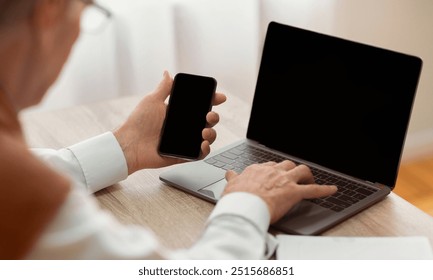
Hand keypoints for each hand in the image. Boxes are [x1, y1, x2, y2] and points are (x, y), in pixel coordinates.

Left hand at [113, 71, 225, 174]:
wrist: (130, 144)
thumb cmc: (138, 122)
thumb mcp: (152, 100)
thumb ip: (164, 88)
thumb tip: (167, 73)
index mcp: (178, 113)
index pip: (199, 106)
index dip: (212, 101)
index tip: (219, 97)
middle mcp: (184, 127)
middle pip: (207, 121)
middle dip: (214, 117)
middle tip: (209, 115)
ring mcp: (185, 141)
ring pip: (207, 137)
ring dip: (211, 133)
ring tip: (204, 132)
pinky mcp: (183, 155)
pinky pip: (199, 154)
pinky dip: (205, 150)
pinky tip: (203, 144)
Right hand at [223, 161, 337, 223]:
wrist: (244, 206)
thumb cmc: (237, 198)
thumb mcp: (231, 185)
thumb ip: (233, 178)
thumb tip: (230, 173)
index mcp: (258, 170)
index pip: (269, 165)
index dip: (274, 170)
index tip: (275, 174)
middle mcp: (273, 171)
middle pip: (287, 164)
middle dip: (291, 170)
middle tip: (293, 177)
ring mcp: (285, 181)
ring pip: (302, 170)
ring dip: (307, 175)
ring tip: (309, 180)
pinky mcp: (294, 193)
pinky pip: (314, 190)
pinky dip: (325, 190)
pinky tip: (333, 190)